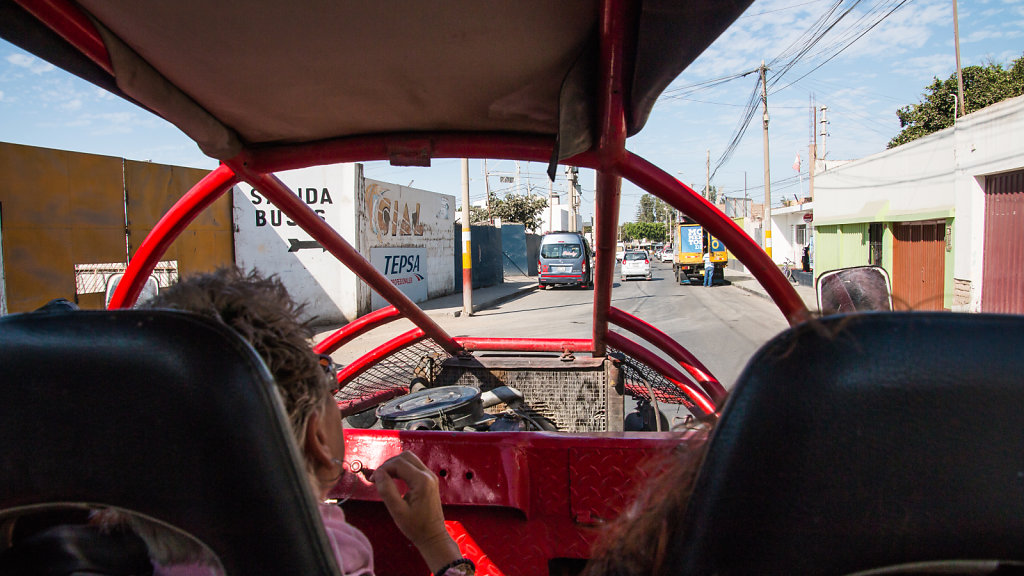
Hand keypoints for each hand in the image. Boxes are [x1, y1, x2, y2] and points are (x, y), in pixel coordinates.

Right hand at [371, 451, 460, 572]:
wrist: (433, 536)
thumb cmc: (416, 527)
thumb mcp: (397, 511)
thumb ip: (387, 491)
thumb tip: (378, 474)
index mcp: (422, 481)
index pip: (399, 463)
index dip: (383, 468)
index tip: (373, 480)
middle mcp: (428, 475)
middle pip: (405, 456)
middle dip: (389, 464)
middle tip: (378, 477)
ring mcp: (430, 477)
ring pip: (410, 459)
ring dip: (395, 465)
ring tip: (384, 478)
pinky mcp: (429, 480)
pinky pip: (414, 467)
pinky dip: (402, 469)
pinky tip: (393, 479)